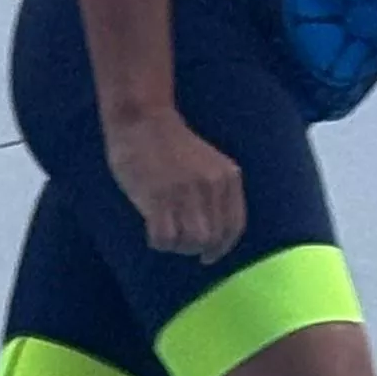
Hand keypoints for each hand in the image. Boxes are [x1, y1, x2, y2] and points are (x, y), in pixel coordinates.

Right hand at [106, 110, 242, 260]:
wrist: (143, 120)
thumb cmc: (170, 145)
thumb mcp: (208, 165)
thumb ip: (216, 192)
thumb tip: (211, 231)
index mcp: (228, 177)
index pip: (234, 226)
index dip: (221, 247)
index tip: (208, 256)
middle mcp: (211, 186)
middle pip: (212, 238)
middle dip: (195, 248)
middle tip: (179, 241)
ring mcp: (185, 192)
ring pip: (191, 242)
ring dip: (177, 246)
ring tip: (166, 235)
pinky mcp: (158, 198)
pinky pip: (165, 238)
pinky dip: (159, 242)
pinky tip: (151, 231)